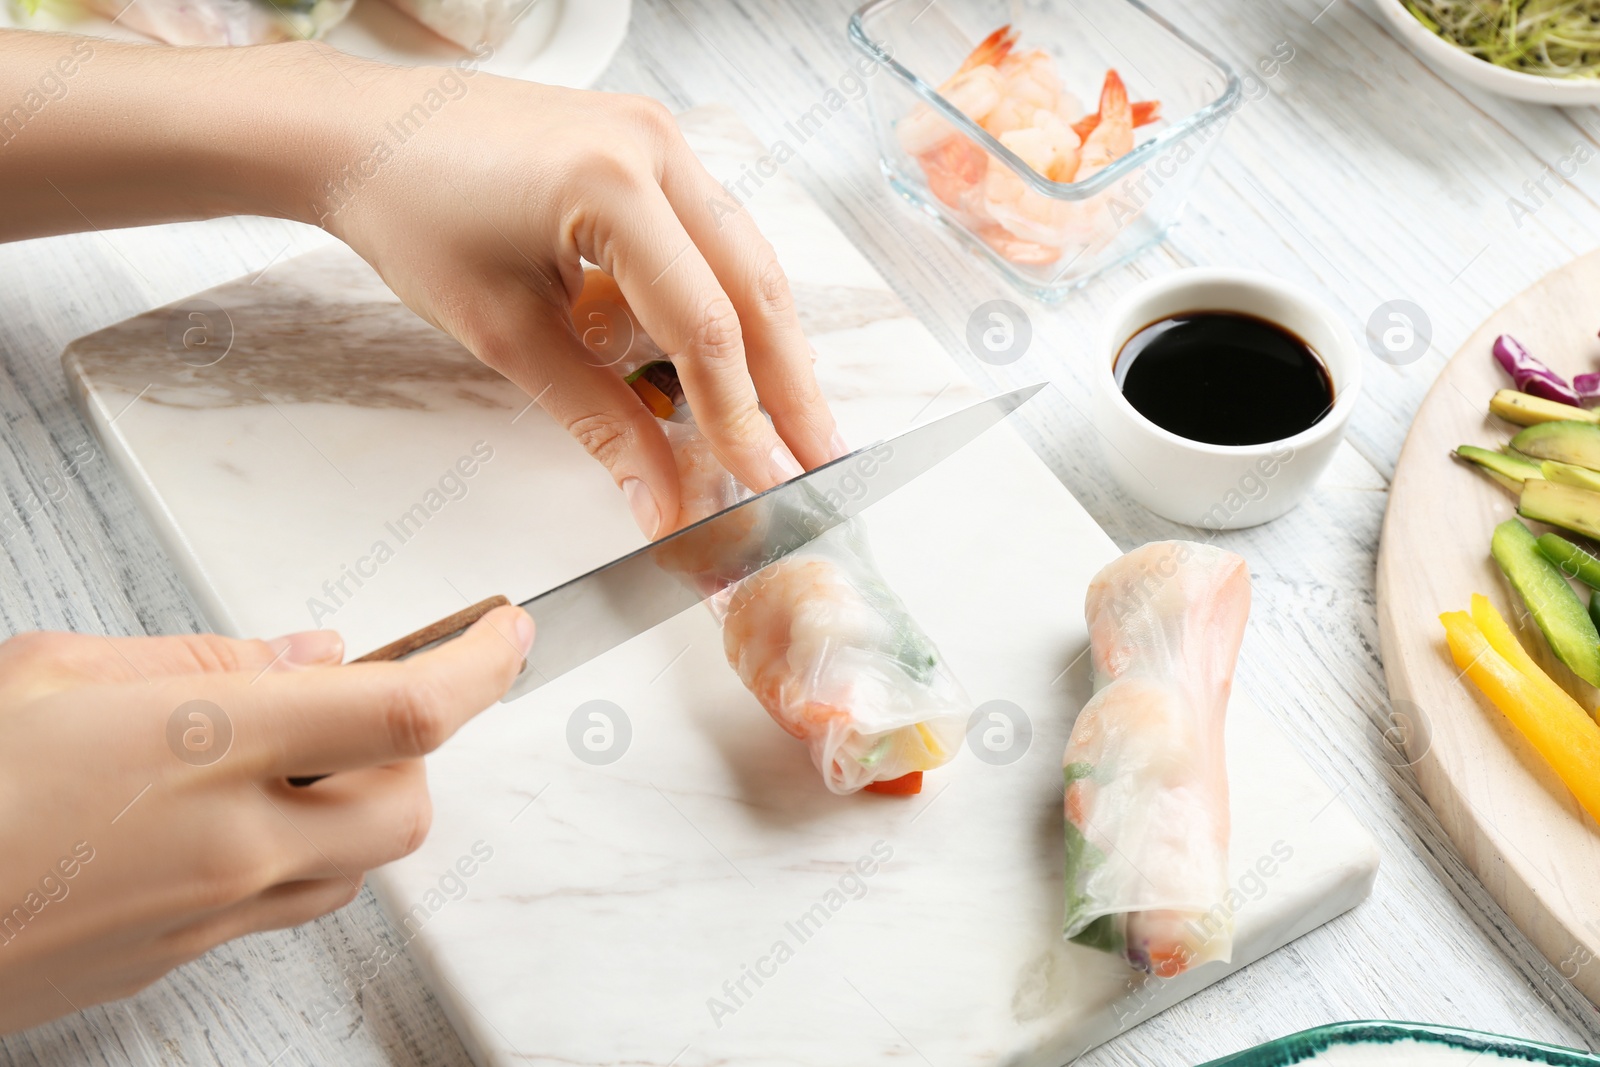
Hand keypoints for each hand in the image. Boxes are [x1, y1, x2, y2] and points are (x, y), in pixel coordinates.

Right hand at [0, 605, 531, 1033]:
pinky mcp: (176, 962)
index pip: (408, 711)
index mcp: (207, 748)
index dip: (482, 667)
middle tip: (369, 697)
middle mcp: (232, 847)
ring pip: (356, 867)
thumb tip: (311, 654)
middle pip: (408, 807)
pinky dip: (298, 854)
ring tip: (292, 754)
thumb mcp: (58, 671)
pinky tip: (237, 816)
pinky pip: (287, 909)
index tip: (508, 633)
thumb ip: (206, 661)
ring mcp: (208, 918)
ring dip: (360, 804)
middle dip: (415, 750)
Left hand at [312, 59, 844, 535]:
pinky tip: (741, 357)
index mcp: (612, 185)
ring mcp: (658, 136)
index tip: (765, 481)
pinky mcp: (648, 145)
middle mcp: (654, 146)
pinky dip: (729, 298)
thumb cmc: (411, 216)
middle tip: (820, 457)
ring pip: (746, 256)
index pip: (704, 325)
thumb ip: (598, 420)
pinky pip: (712, 231)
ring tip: (795, 420)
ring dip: (771, 341)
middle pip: (753, 285)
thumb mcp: (506, 335)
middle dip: (790, 382)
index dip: (741, 416)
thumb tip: (660, 502)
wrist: (361, 134)